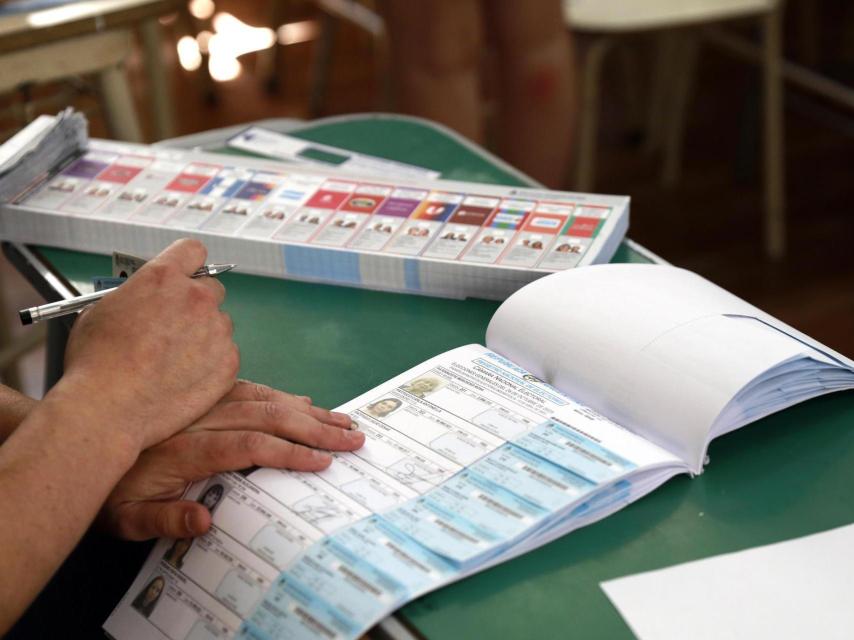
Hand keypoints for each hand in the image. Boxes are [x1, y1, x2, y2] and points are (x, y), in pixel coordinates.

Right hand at [59, 239, 238, 450]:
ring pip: (218, 324)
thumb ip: (133, 296)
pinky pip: (225, 354)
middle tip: (176, 325)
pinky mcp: (228, 362)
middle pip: (211, 289)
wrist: (109, 409)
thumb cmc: (96, 363)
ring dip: (203, 336)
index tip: (185, 275)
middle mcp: (196, 299)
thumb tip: (142, 299)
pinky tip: (184, 378)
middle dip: (196, 303)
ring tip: (173, 360)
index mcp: (163, 278)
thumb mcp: (100, 311)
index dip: (188, 263)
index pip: (192, 251)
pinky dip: (210, 364)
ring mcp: (216, 331)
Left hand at [99, 381, 363, 539]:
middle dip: (316, 430)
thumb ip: (164, 518)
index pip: (250, 446)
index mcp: (187, 447)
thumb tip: (206, 521)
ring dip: (307, 411)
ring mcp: (205, 402)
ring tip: (341, 420)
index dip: (290, 454)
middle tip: (353, 439)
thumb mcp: (124, 517)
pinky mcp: (203, 395)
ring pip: (264, 399)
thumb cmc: (106, 489)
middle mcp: (202, 417)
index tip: (323, 464)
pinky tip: (303, 401)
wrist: (81, 438)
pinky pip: (249, 388)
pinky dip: (281, 395)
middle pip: (268, 417)